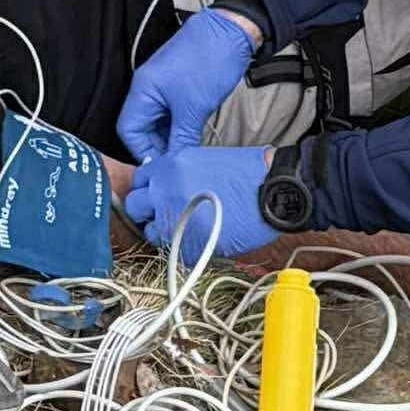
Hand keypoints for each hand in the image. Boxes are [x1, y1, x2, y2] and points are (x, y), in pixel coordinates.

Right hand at [116, 6, 256, 161]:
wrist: (232, 32)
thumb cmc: (208, 61)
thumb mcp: (194, 107)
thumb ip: (182, 138)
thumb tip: (175, 164)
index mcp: (143, 90)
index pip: (129, 131)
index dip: (142, 151)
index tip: (161, 168)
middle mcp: (149, 89)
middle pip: (142, 128)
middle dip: (158, 148)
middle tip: (176, 166)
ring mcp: (164, 88)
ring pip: (160, 123)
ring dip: (171, 139)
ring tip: (187, 156)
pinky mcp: (180, 88)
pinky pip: (173, 115)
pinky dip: (180, 129)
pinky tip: (193, 140)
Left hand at [121, 144, 282, 263]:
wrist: (273, 190)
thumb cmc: (246, 173)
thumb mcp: (202, 158)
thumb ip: (176, 172)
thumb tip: (162, 186)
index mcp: (169, 167)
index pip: (138, 181)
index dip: (149, 189)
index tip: (158, 195)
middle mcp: (166, 191)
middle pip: (135, 206)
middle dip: (148, 211)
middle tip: (167, 213)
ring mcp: (175, 219)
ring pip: (151, 233)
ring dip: (163, 232)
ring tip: (186, 229)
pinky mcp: (189, 245)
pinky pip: (174, 252)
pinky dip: (185, 249)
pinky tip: (200, 240)